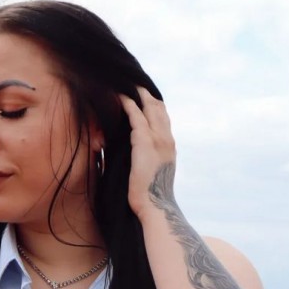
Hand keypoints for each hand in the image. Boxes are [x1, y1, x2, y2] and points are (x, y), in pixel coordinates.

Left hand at [119, 86, 176, 219]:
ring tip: (125, 83)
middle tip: (132, 81)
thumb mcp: (150, 175)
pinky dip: (127, 105)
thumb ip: (146, 161)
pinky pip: (135, 116)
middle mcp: (167, 139)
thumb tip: (135, 158)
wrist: (154, 206)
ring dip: (137, 94)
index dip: (153, 104)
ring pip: (149, 107)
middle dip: (146, 93)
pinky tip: (119, 97)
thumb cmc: (149, 198)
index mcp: (169, 147)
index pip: (163, 117)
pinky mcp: (145, 142)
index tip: (142, 94)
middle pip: (158, 107)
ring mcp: (158, 139)